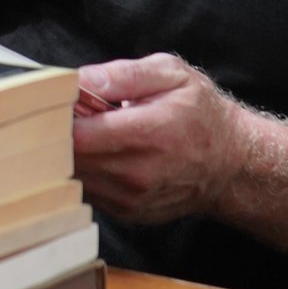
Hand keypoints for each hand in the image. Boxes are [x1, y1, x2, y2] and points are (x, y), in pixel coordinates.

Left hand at [70, 53, 253, 224]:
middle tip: (68, 115)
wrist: (231, 162)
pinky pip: (88, 193)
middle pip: (71, 159)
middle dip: (59, 136)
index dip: (58, 117)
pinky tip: (100, 156)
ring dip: (70, 156)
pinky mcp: (129, 213)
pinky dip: (85, 174)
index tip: (57, 102)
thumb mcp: (171, 75)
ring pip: (75, 178)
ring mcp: (134, 198)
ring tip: (88, 134)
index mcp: (151, 132)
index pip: (80, 135)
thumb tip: (82, 80)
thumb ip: (124, 75)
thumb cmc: (200, 113)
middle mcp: (141, 172)